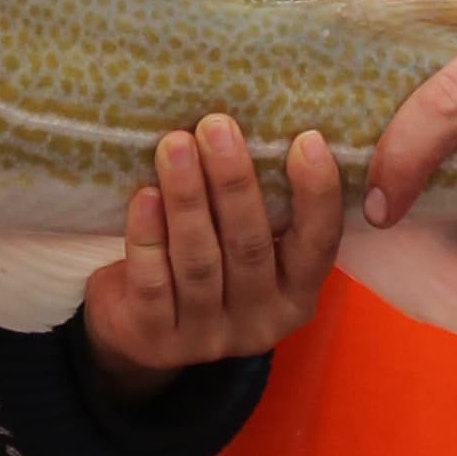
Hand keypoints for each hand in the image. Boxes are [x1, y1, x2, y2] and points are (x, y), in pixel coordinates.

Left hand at [77, 118, 344, 408]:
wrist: (138, 327)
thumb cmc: (206, 260)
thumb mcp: (244, 242)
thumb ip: (263, 203)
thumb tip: (266, 116)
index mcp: (296, 294)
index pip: (318, 245)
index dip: (316, 195)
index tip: (307, 139)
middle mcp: (260, 322)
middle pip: (250, 246)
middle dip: (233, 183)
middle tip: (217, 127)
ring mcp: (208, 337)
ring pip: (199, 261)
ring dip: (187, 199)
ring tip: (174, 145)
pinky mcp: (157, 340)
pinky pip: (153, 283)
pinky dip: (148, 237)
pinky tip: (144, 197)